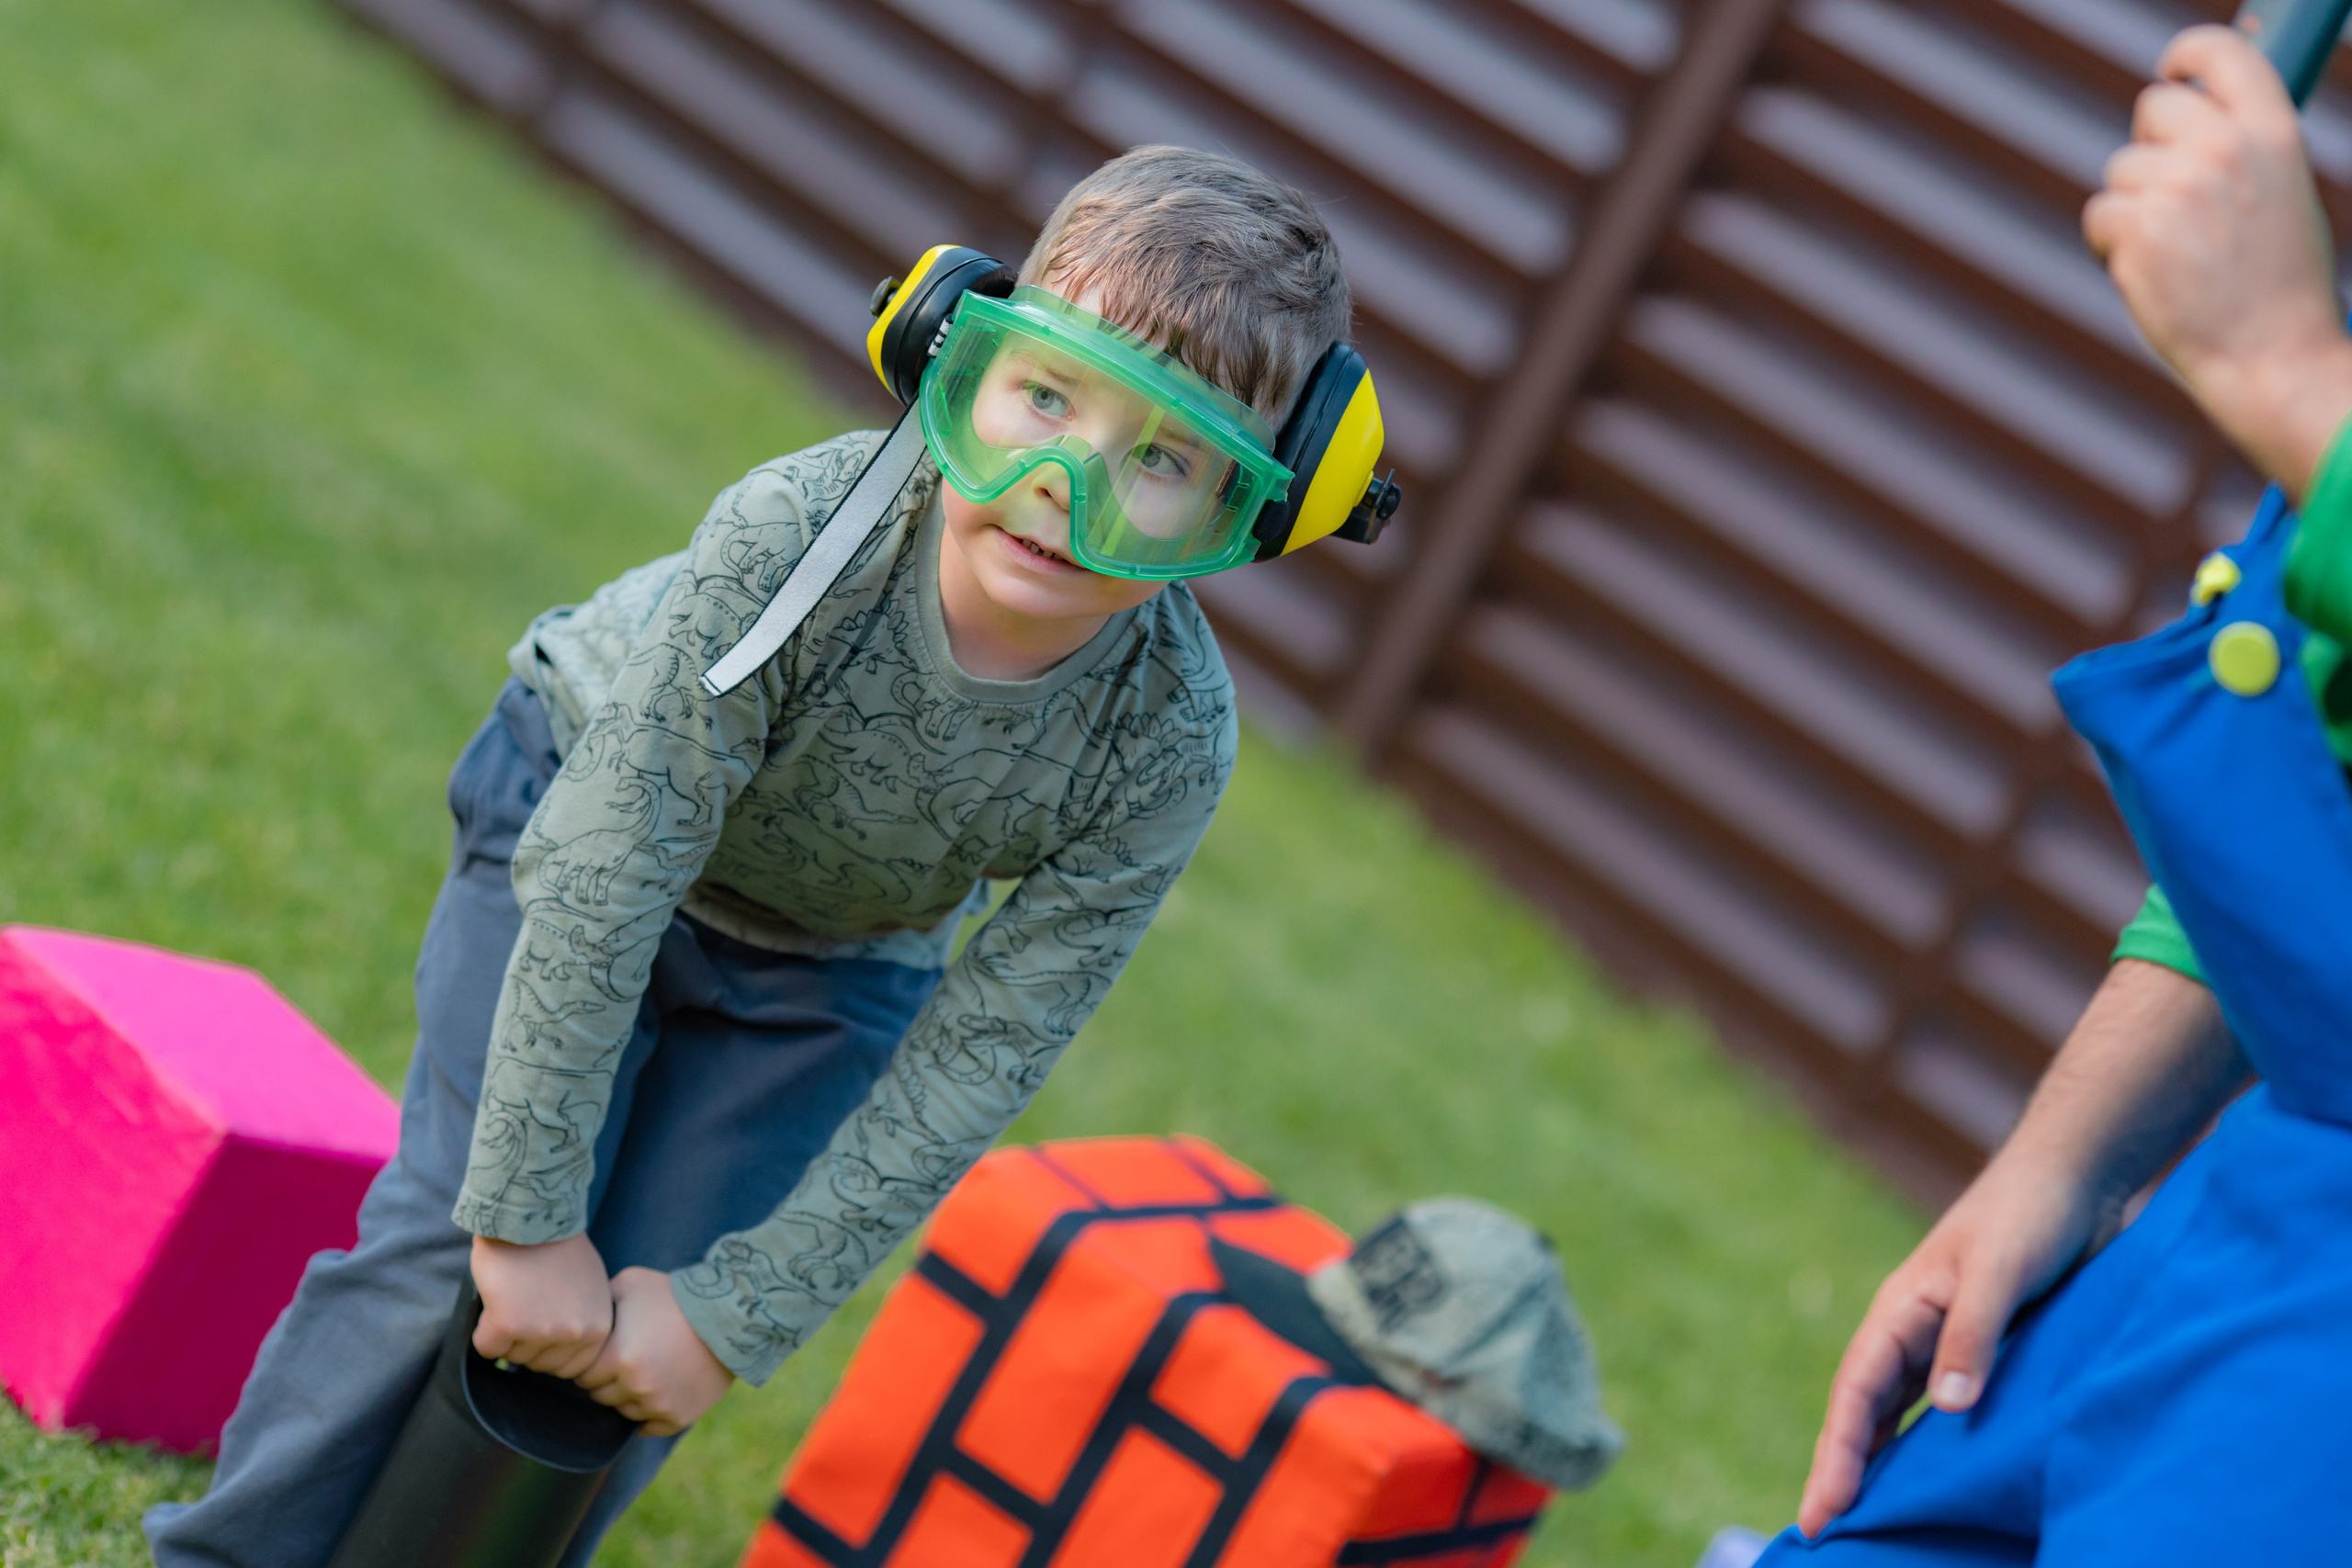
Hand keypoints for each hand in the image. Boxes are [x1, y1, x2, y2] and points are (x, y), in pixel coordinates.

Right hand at [470, 1232, 613, 1380]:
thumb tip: (568, 1347)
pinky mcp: (509, 1324)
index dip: (550, 1346)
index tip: (545, 1316)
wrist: (532, 1216)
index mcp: (598, 1328)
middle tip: (529, 1300)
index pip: (567, 1369)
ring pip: (512, 1357)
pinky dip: (483, 1328)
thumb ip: (582, 1321)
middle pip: (538, 1365)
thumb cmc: (558, 1247)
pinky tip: (497, 1299)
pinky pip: (486, 1347)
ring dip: (507, 1331)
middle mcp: (574, 1333)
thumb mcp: (590, 1288)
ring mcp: (542, 1331)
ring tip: (518, 1293)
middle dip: (527, 1339)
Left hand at [575, 1267, 734, 1436]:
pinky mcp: (679, 1417)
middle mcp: (634, 1386)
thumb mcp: (631, 1283)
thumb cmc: (675, 1295)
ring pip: (625, 1411)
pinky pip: (650, 1427)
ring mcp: (657, 1405)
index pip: (583, 1376)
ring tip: (648, 1371)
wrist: (729, 1314)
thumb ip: (601, 1302)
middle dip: (609, 1380)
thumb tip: (584, 1316)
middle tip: (627, 1359)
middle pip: (602, 1396)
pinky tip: (658, 1393)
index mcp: (616, 1358)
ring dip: (629, 1396)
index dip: (592, 1363)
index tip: (606, 1352)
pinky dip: (650, 1414)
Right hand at [1795, 1150, 2097, 1536]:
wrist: (2074, 1177)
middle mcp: (1911, 1332)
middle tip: (1820, 1534)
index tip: (1823, 1512)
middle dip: (1840, 1471)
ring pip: (1895, 1415)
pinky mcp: (1982, 1351)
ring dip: (1877, 1464)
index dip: (1837, 1456)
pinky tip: (1930, 1481)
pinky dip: (1924, 1447)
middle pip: (1863, 1414)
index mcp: (1900, 1311)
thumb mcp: (2000, 1272)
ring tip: (1863, 1521)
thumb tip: (1947, 1408)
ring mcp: (1943, 1343)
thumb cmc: (2030, 1215)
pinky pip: (1939, 1410)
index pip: (1856, 1396)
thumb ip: (1972, 1336)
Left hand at [2083, 25, 2351, 494]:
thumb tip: (2189, 111)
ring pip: (2120, 170)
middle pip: (2152, 106)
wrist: (2272, 357)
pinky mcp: (2139, 228)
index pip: (2222, 52)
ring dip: (2133, 208)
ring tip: (2179, 255)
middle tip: (2173, 200)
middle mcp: (2226, 148)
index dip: (2186, 55)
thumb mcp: (2281, 193)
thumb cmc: (2277, 285)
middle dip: (2150, 147)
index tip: (2169, 70)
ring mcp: (2179, 187)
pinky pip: (2099, 215)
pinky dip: (2112, 246)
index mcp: (2274, 132)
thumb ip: (2240, 147)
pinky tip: (2153, 275)